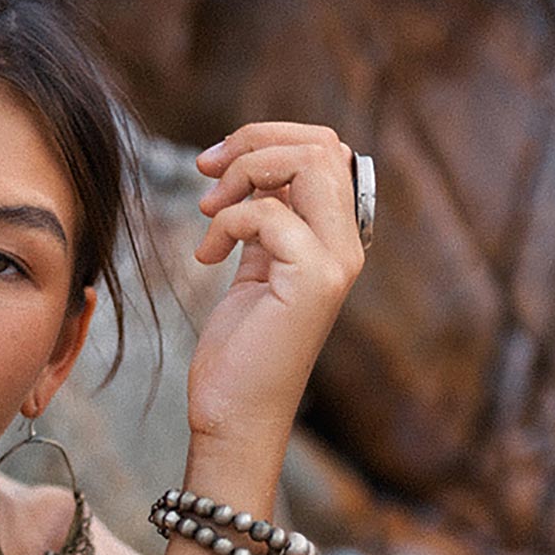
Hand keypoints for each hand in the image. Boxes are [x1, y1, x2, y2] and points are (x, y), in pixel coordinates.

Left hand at [189, 123, 365, 454]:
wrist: (236, 415)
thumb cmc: (241, 349)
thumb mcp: (256, 265)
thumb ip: (268, 217)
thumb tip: (255, 166)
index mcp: (337, 238)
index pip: (326, 150)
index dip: (269, 139)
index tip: (215, 164)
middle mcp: (347, 246)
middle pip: (321, 145)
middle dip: (254, 142)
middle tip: (207, 173)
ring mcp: (335, 262)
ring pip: (308, 163)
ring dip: (243, 173)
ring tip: (209, 212)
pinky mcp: (312, 280)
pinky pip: (268, 213)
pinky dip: (227, 221)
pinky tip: (208, 257)